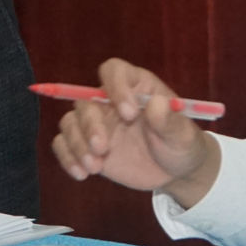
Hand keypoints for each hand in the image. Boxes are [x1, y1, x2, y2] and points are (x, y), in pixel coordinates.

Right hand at [50, 58, 219, 208]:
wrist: (175, 172)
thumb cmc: (181, 145)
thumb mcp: (182, 135)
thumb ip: (169, 120)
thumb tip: (156, 103)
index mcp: (135, 86)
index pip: (113, 70)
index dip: (116, 87)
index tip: (129, 114)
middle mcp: (111, 101)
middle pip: (84, 100)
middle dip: (90, 125)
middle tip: (103, 148)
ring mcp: (97, 124)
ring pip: (70, 122)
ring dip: (77, 144)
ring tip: (95, 167)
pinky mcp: (87, 146)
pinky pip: (63, 144)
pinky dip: (67, 157)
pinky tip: (82, 174)